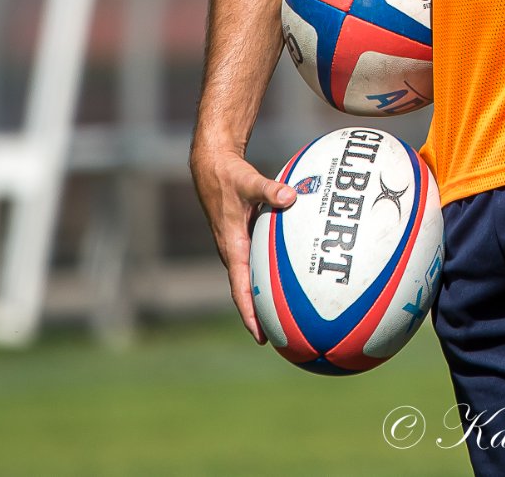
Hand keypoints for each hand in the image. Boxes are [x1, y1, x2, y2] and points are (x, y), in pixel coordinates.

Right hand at [190, 143, 297, 343]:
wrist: (212, 167)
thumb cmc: (229, 176)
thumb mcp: (248, 181)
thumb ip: (270, 189)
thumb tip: (292, 196)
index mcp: (232, 247)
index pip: (240, 288)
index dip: (249, 313)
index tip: (259, 335)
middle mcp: (234, 252)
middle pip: (247, 292)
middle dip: (260, 316)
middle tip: (280, 339)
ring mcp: (238, 247)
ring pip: (252, 280)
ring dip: (265, 299)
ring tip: (287, 319)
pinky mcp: (244, 238)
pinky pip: (257, 264)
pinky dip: (270, 275)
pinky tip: (291, 277)